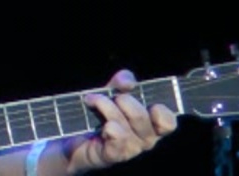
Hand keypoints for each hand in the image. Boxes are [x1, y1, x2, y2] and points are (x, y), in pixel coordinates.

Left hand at [62, 69, 177, 173]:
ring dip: (107, 109)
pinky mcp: (110, 156)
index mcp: (150, 123)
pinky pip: (117, 145)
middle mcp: (144, 139)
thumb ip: (121, 83)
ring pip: (126, 129)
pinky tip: (104, 126)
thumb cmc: (96, 113)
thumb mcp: (110, 93)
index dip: (162, 111)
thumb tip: (129, 81)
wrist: (70, 136)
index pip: (168, 122)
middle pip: (141, 118)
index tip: (147, 101)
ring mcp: (128, 150)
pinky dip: (111, 131)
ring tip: (91, 100)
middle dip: (124, 100)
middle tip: (109, 96)